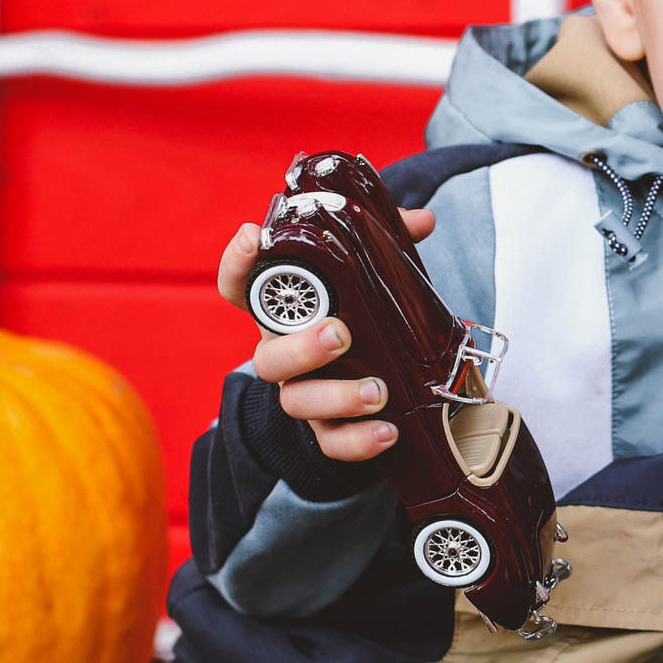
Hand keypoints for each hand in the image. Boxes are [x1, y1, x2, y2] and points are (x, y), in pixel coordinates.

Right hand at [215, 209, 433, 462]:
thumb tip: (423, 220)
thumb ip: (390, 244)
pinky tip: (388, 432)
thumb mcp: (371, 279)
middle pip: (269, 356)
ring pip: (297, 401)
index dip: (239, 263)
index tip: (254, 237)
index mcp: (287, 312)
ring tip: (377, 391)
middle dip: (301, 346)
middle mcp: (283, 353)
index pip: (243, 287)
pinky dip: (358, 441)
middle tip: (340, 333)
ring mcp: (303, 393)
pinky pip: (332, 442)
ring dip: (336, 397)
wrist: (376, 382)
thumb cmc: (362, 317)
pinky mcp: (328, 429)